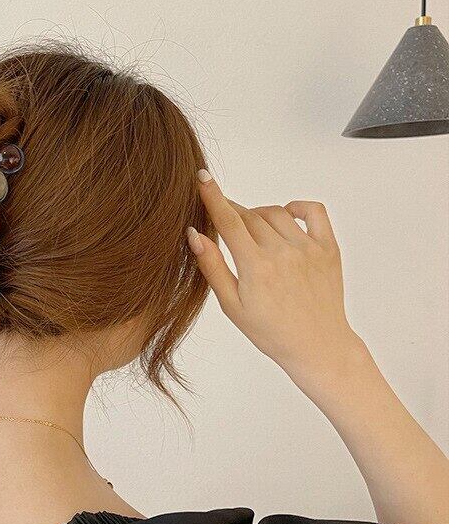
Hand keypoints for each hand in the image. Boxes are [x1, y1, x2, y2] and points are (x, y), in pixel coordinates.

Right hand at [188, 170, 364, 386]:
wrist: (317, 345)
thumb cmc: (271, 331)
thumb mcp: (232, 306)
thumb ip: (213, 267)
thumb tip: (195, 236)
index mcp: (256, 267)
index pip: (228, 221)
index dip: (212, 197)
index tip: (202, 178)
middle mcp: (282, 252)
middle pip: (249, 215)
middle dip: (232, 212)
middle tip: (224, 220)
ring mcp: (308, 247)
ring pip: (275, 213)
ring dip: (258, 214)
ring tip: (252, 233)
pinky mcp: (328, 248)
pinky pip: (313, 211)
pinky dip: (296, 207)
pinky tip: (286, 214)